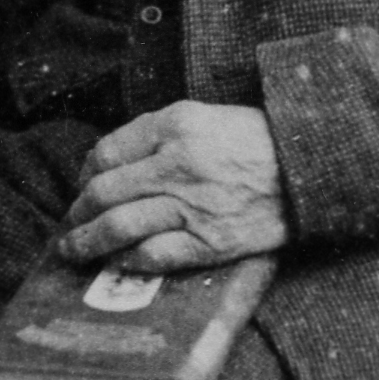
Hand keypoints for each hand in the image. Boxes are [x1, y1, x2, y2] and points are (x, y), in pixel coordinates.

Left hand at [57, 102, 292, 273]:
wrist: (310, 168)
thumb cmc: (255, 141)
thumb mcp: (203, 116)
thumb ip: (156, 134)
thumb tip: (109, 164)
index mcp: (175, 126)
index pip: (106, 153)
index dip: (85, 176)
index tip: (82, 189)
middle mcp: (178, 164)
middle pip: (103, 192)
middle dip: (76, 214)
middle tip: (67, 227)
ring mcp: (193, 205)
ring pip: (119, 226)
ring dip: (86, 243)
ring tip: (72, 252)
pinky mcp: (210, 241)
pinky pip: (153, 255)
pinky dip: (128, 260)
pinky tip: (117, 263)